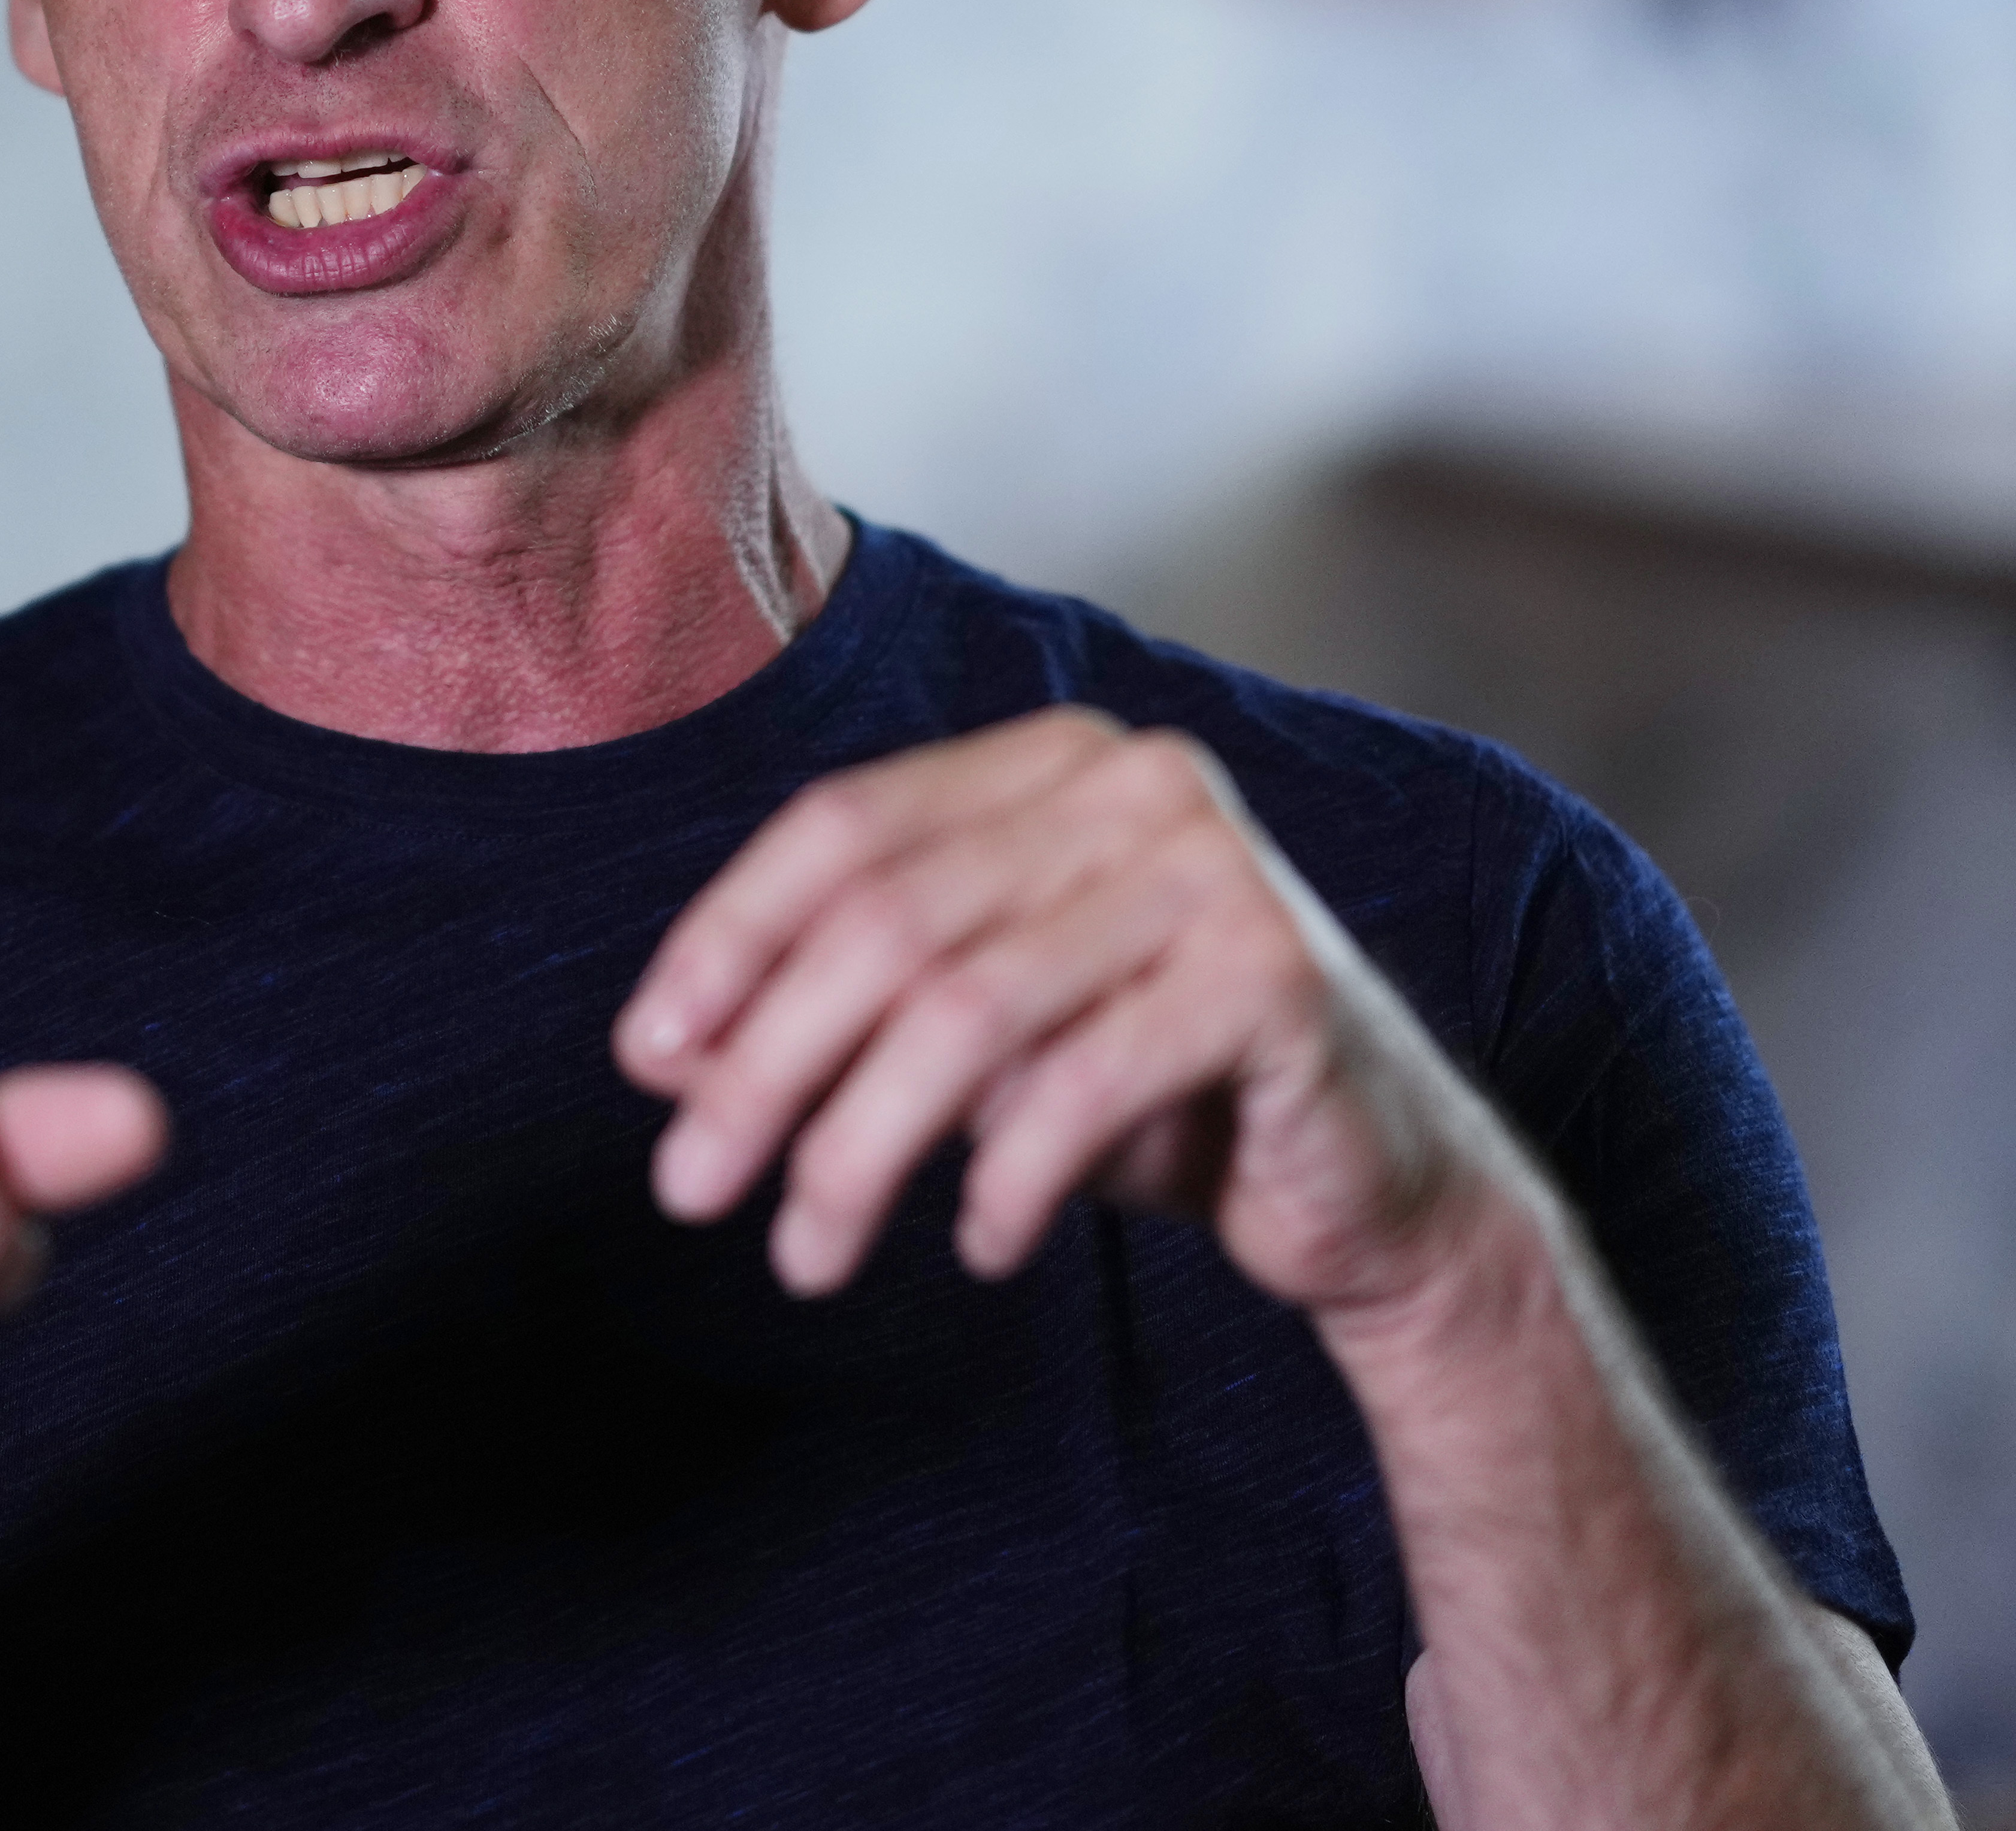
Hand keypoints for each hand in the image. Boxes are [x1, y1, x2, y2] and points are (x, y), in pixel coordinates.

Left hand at [613, 709, 1514, 1314]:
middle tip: (692, 1192)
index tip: (646, 1062)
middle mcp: (1131, 780)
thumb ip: (836, 1020)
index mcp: (1046, 759)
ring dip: (861, 1149)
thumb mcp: (973, 1046)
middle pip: (885, 920)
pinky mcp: (1275, 976)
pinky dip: (1006, 1178)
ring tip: (806, 1255)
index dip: (725, 939)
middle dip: (766, 1066)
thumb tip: (663, 1060)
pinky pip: (1085, 1081)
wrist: (1369, 1183)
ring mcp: (1214, 866)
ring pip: (966, 1007)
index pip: (840, 827)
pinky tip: (977, 1245)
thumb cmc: (1145, 1097)